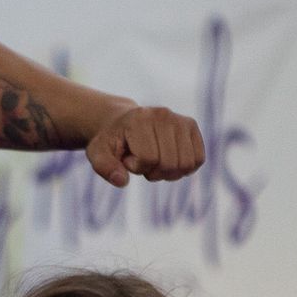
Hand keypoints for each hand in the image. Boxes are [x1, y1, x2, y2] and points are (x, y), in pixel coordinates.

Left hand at [86, 105, 205, 185]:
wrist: (121, 122)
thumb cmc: (111, 142)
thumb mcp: (98, 154)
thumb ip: (105, 168)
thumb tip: (122, 181)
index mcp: (139, 120)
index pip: (148, 158)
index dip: (137, 167)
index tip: (127, 159)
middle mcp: (163, 115)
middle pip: (169, 163)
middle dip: (154, 172)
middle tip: (142, 162)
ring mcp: (179, 119)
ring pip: (186, 164)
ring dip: (169, 172)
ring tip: (155, 161)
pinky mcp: (191, 126)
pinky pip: (198, 159)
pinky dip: (185, 168)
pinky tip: (169, 161)